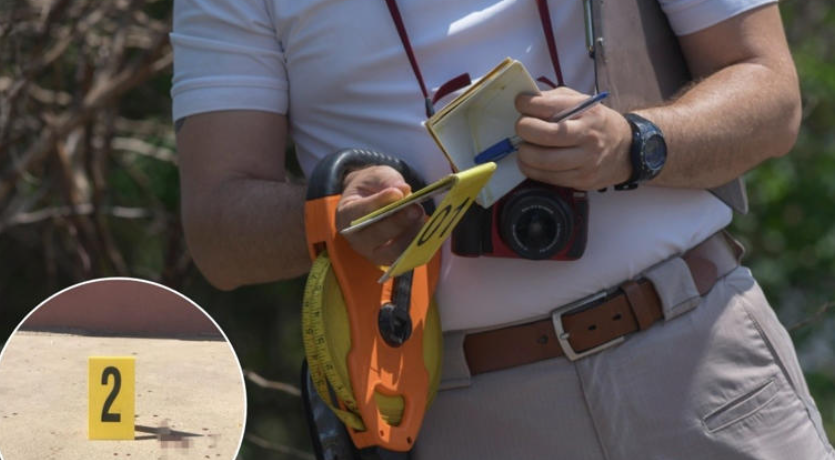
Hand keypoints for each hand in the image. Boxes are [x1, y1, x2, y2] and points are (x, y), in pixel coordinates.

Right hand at [335, 166, 425, 265]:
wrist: (370, 201)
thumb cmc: (372, 187)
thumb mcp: (376, 176)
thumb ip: (387, 181)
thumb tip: (403, 190)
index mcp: (346, 214)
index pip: (360, 212)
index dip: (378, 203)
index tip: (396, 193)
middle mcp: (356, 239)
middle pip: (376, 234)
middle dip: (398, 222)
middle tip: (416, 208)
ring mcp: (372, 253)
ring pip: (392, 250)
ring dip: (410, 233)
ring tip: (421, 215)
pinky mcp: (389, 260)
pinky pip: (404, 256)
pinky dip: (416, 243)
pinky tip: (426, 228)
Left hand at [514, 86, 633, 189]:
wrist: (625, 150)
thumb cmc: (595, 123)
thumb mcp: (581, 102)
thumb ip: (555, 98)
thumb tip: (526, 101)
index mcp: (588, 112)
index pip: (550, 106)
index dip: (527, 104)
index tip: (521, 103)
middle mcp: (589, 136)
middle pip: (546, 135)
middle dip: (524, 129)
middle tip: (521, 127)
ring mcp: (586, 161)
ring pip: (543, 160)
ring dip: (524, 153)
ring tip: (524, 147)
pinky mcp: (580, 180)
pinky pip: (546, 177)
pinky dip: (531, 169)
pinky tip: (530, 161)